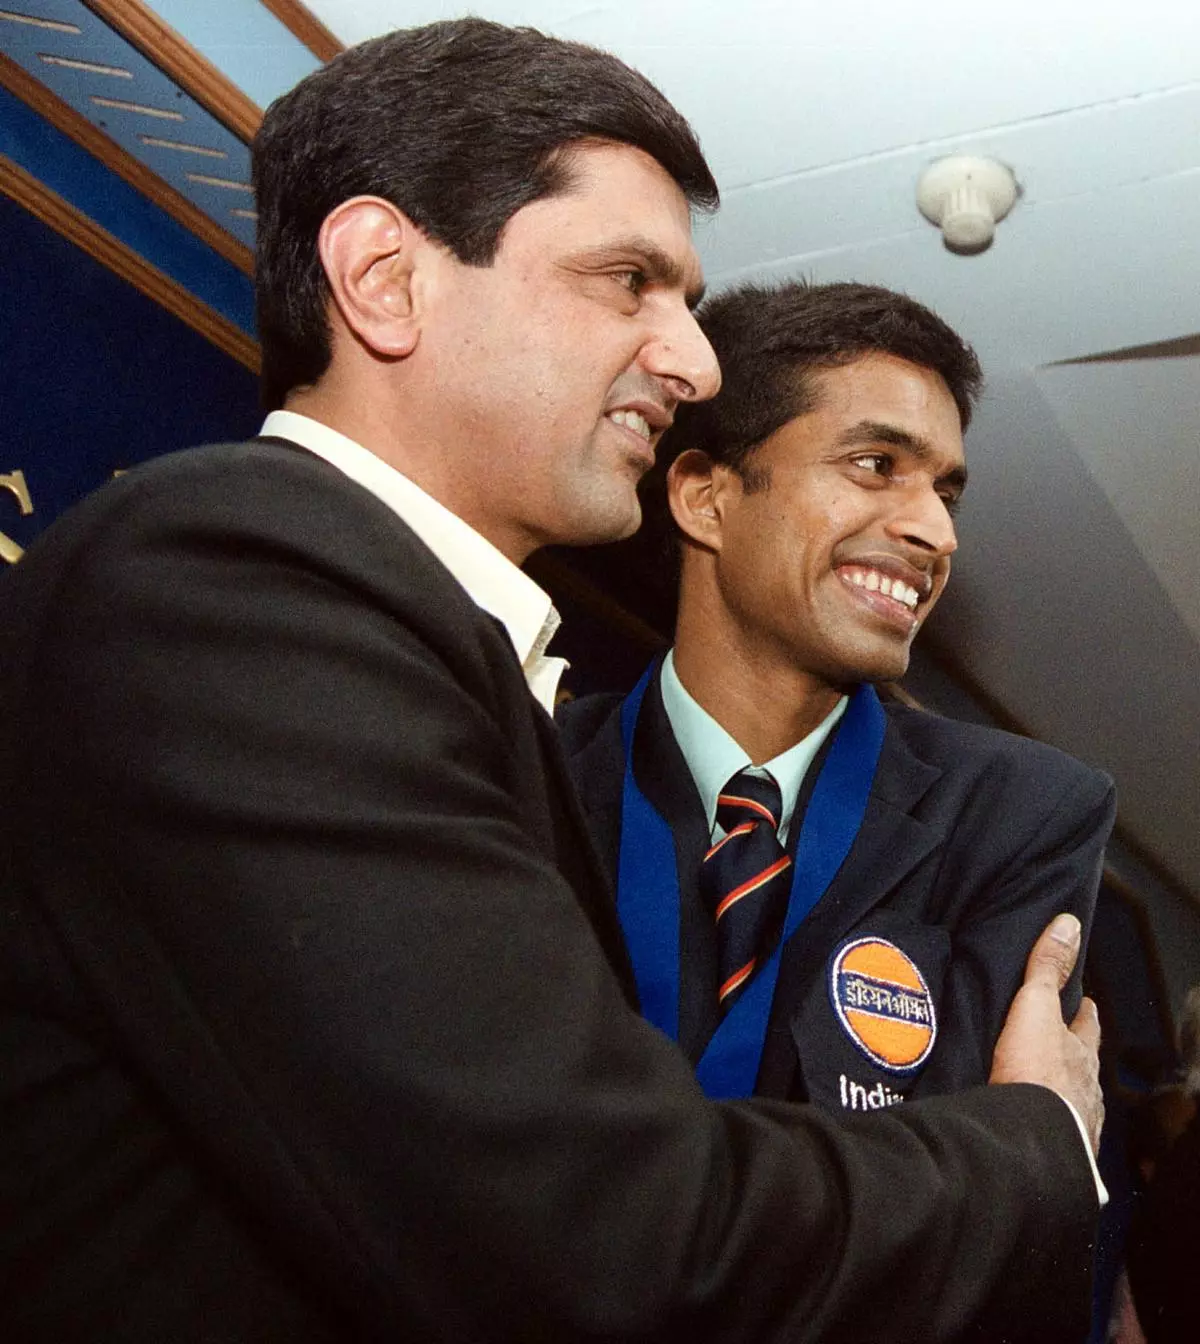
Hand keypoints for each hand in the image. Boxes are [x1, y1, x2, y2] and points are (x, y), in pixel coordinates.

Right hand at [989, 913, 1103, 1152]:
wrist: (1029, 1142)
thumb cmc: (1036, 1077)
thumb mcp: (1036, 1009)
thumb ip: (1046, 970)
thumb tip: (1067, 925)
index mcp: (1080, 1054)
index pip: (1086, 1025)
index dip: (1083, 1011)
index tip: (1082, 1001)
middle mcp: (1084, 1089)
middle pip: (1080, 1064)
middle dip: (1071, 1053)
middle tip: (1058, 1042)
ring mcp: (1073, 1121)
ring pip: (1070, 1098)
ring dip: (1058, 1091)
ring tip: (1039, 1085)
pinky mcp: (1055, 1147)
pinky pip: (1053, 1131)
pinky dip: (1044, 1123)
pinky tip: (1030, 1124)